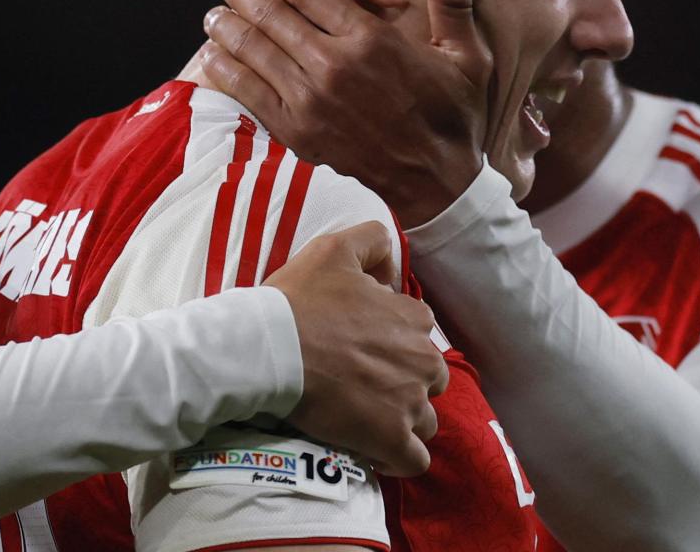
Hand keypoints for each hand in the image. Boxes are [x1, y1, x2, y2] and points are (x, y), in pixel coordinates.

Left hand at [198, 0, 497, 227]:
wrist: (436, 183)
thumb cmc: (452, 117)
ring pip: (253, 49)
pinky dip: (225, 70)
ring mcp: (310, 101)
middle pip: (271, 14)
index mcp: (371, 39)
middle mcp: (333, 65)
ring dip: (227, 26)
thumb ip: (454, 1)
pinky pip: (248, 92)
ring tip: (215, 14)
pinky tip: (212, 56)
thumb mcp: (467, 56)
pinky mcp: (296, 132)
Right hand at [264, 221, 450, 476]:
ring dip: (402, 420)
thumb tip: (391, 257)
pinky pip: (414, 460)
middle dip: (406, 382)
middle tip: (366, 383)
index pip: (420, 331)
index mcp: (412, 319)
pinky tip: (374, 450)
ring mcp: (410, 403)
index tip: (363, 345)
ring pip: (425, 419)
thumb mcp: (334, 249)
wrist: (269, 348)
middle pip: (430, 378)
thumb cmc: (299, 300)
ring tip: (366, 418)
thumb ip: (371, 240)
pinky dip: (398, 457)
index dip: (393, 338)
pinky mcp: (391, 439)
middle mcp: (422, 361)